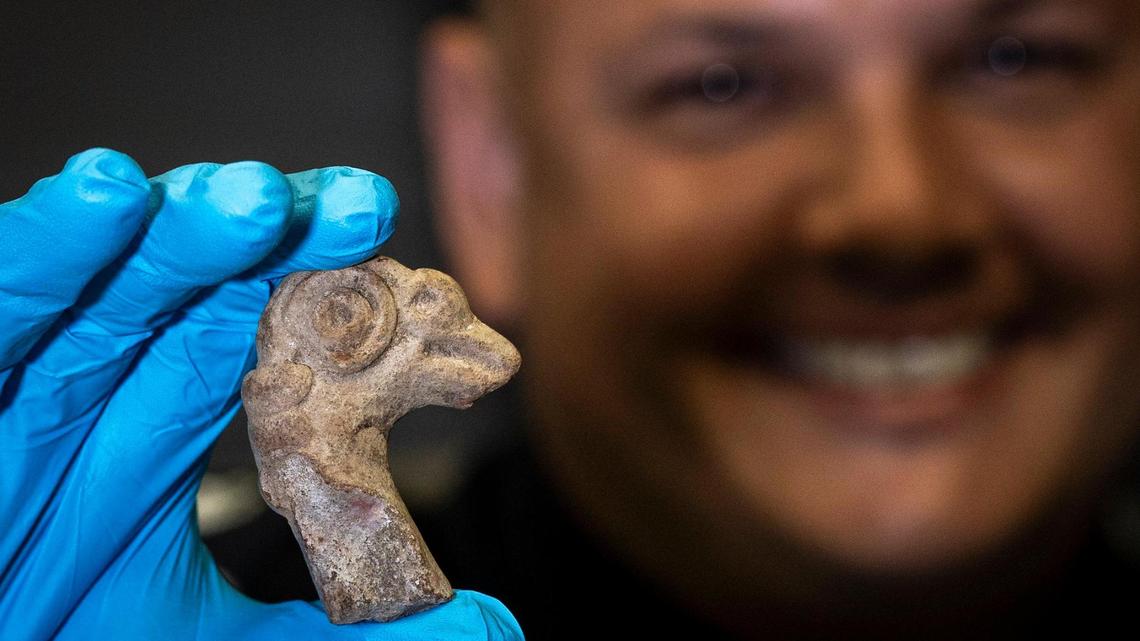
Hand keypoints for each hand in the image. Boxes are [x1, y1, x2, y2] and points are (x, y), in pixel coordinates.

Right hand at [0, 149, 522, 640]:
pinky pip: (6, 302)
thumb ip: (344, 634)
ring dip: (181, 233)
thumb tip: (486, 626)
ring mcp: (37, 377)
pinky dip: (48, 247)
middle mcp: (110, 383)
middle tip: (356, 204)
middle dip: (275, 241)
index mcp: (171, 425)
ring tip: (254, 200)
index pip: (256, 339)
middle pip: (196, 290)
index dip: (325, 293)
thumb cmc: (67, 632)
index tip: (397, 259)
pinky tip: (104, 194)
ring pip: (112, 284)